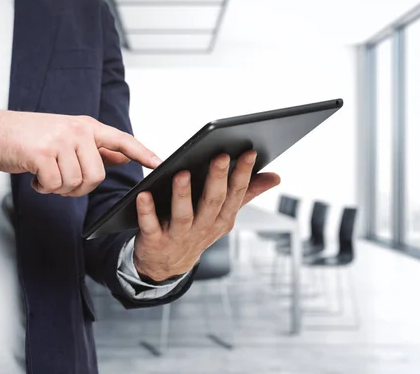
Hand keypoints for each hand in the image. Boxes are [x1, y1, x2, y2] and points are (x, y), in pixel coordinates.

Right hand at [0, 111, 160, 196]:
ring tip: (47, 175)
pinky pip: (55, 185)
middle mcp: (76, 131)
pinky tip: (36, 177)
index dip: (141, 152)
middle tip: (61, 180)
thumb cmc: (31, 137)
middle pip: (96, 175)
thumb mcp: (68, 137)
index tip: (158, 163)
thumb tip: (124, 158)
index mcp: (86, 126)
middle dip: (79, 187)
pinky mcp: (41, 153)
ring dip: (60, 188)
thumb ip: (97, 148)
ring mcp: (59, 140)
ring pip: (76, 183)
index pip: (121, 140)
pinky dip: (44, 188)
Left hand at [133, 151, 280, 280]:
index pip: (236, 194)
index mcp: (222, 219)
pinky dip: (147, 211)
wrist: (166, 266)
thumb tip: (275, 177)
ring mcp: (179, 236)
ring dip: (183, 194)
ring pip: (183, 215)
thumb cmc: (197, 231)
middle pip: (212, 202)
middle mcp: (203, 228)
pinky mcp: (155, 240)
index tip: (249, 153)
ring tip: (182, 173)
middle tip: (220, 156)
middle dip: (217, 179)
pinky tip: (144, 194)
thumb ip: (247, 194)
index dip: (243, 174)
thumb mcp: (224, 216)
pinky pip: (151, 225)